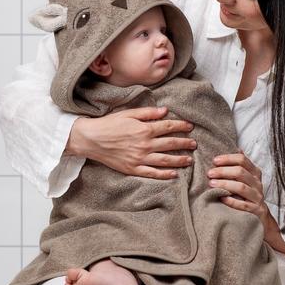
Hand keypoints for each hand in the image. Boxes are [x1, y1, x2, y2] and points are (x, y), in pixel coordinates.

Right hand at [64, 106, 196, 178]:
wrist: (91, 139)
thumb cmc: (109, 124)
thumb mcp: (128, 113)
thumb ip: (148, 113)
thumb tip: (165, 111)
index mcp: (144, 129)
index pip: (168, 127)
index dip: (181, 126)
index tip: (190, 127)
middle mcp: (144, 145)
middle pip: (170, 144)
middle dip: (184, 143)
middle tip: (194, 144)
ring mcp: (139, 158)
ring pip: (165, 160)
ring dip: (179, 160)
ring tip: (189, 160)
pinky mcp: (133, 169)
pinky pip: (152, 173)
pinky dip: (164, 174)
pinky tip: (174, 174)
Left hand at [207, 150, 268, 227]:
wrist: (259, 217)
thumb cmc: (247, 195)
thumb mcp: (246, 179)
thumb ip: (240, 166)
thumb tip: (236, 148)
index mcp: (255, 172)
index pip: (242, 160)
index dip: (228, 159)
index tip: (214, 160)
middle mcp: (258, 183)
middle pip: (240, 172)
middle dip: (223, 171)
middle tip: (209, 173)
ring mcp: (258, 197)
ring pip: (241, 188)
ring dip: (225, 184)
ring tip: (212, 184)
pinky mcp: (256, 210)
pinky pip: (243, 205)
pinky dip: (231, 201)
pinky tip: (221, 198)